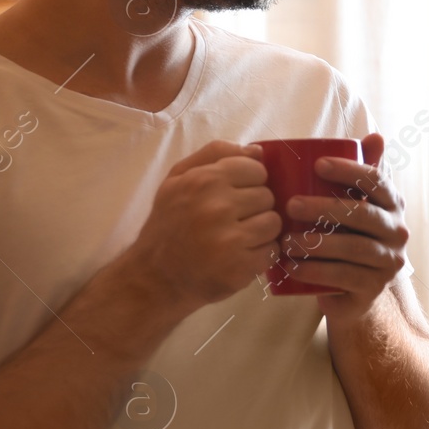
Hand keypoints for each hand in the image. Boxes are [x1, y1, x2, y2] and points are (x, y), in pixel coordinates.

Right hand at [130, 140, 279, 307]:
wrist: (155, 277)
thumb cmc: (168, 224)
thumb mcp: (178, 179)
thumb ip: (215, 154)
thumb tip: (258, 151)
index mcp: (204, 180)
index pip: (256, 169)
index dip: (250, 182)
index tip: (235, 195)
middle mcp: (217, 207)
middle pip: (267, 196)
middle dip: (254, 207)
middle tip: (233, 220)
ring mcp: (229, 240)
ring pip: (273, 223)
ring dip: (261, 231)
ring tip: (239, 237)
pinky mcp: (239, 268)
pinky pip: (272, 251)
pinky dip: (261, 254)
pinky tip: (240, 256)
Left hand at [279, 133, 408, 322]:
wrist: (355, 292)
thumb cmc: (350, 238)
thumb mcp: (356, 205)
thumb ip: (361, 172)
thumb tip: (375, 136)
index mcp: (393, 205)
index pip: (376, 181)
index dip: (348, 171)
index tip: (317, 165)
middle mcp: (398, 232)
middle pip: (362, 214)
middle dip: (324, 208)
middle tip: (290, 204)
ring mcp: (389, 263)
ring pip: (353, 248)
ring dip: (316, 242)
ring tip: (286, 240)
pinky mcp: (374, 289)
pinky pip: (344, 277)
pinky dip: (315, 271)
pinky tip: (292, 266)